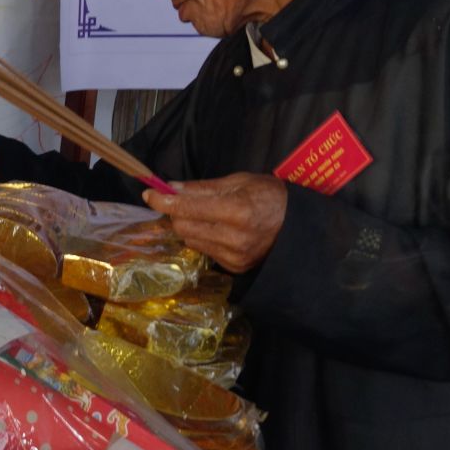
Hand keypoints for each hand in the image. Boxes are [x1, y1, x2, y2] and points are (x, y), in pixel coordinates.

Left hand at [142, 173, 287, 272]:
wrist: (301, 226)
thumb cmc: (270, 196)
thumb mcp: (239, 182)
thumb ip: (202, 187)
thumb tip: (170, 187)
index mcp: (236, 211)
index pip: (187, 207)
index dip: (163, 200)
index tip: (149, 193)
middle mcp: (234, 238)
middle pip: (183, 226)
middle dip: (177, 212)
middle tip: (183, 200)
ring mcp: (234, 256)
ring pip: (190, 240)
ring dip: (189, 226)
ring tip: (207, 215)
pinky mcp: (234, 267)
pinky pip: (204, 251)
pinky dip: (203, 238)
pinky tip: (219, 229)